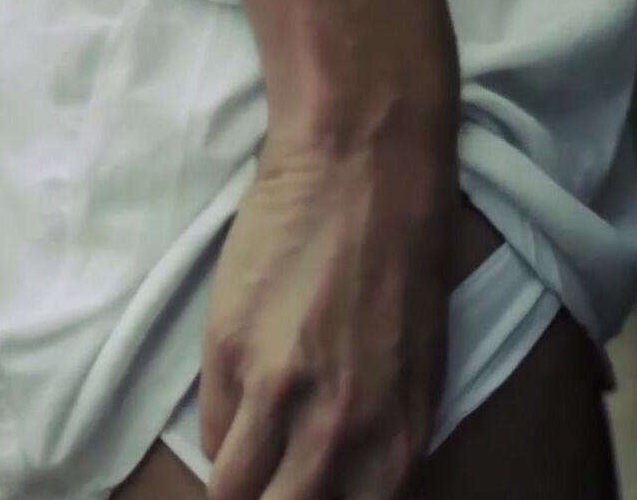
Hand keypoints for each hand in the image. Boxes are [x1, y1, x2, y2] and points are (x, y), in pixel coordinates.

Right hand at [200, 140, 456, 499]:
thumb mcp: (421, 357)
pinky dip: (225, 433)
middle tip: (271, 483)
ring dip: (237, 484)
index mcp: (404, 431)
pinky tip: (240, 409)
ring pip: (235, 492)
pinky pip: (215, 434)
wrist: (365, 168)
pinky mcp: (230, 356)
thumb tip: (347, 467)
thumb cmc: (409, 251)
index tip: (308, 491)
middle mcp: (346, 429)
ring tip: (244, 466)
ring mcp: (283, 396)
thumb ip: (386, 423)